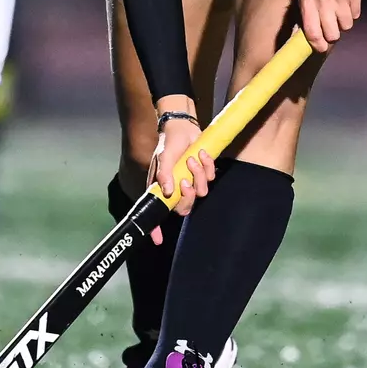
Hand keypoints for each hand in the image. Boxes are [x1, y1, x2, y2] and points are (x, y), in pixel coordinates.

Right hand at [146, 105, 215, 244]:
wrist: (185, 128)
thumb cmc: (169, 142)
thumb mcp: (163, 156)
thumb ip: (165, 173)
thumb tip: (167, 192)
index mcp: (162, 188)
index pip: (158, 211)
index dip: (156, 227)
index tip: (157, 240)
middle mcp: (176, 189)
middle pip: (184, 207)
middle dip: (188, 195)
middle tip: (186, 180)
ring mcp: (190, 182)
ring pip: (200, 192)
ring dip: (198, 175)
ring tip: (192, 159)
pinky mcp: (203, 175)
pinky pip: (210, 179)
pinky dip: (207, 166)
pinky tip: (202, 154)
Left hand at [298, 0, 363, 52]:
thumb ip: (304, 17)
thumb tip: (300, 39)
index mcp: (308, 2)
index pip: (312, 33)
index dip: (318, 45)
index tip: (321, 48)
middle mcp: (323, 1)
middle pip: (332, 34)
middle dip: (333, 35)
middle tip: (332, 28)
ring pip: (346, 26)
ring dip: (344, 22)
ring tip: (339, 10)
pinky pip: (356, 15)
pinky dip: (352, 12)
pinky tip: (347, 2)